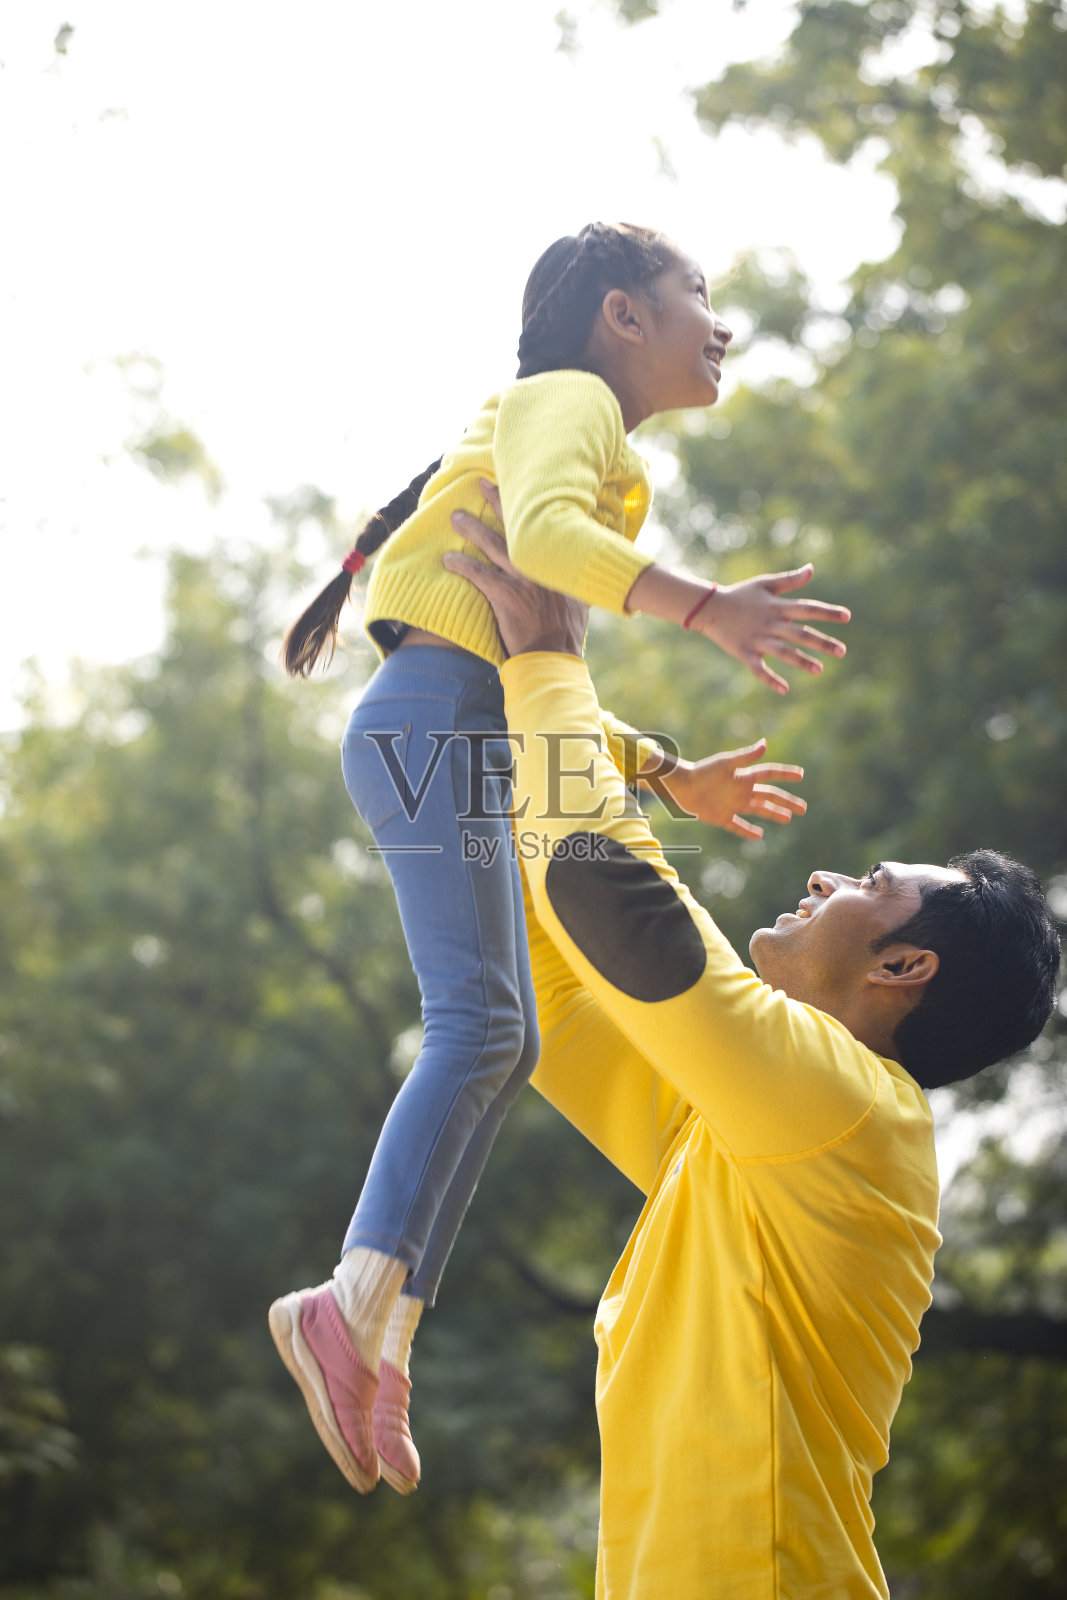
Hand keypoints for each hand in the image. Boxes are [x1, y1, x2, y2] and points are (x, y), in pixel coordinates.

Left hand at [444, 481, 588, 657]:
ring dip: (472, 528)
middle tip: (481, 482)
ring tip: (455, 516)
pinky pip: (478, 573)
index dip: (530, 505)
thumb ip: (576, 580)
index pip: (545, 525)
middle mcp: (542, 565)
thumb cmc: (566, 632)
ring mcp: (523, 578)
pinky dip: (461, 564)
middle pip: (516, 525)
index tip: (519, 486)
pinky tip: (447, 559)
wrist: (554, 656)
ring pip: (492, 544)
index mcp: (560, 562)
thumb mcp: (581, 598)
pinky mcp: (505, 595)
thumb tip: (586, 568)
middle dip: (497, 500)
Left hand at [643, 739, 805, 840]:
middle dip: (787, 801)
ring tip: (788, 819)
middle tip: (804, 808)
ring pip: (759, 810)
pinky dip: (748, 831)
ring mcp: (733, 804)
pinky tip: (759, 836)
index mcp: (744, 776)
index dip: (785, 773)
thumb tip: (765, 744)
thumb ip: (746, 756)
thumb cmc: (703, 772)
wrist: (681, 786)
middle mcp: (741, 790)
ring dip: (774, 814)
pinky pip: (738, 826)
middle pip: (769, 795)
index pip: (769, 773)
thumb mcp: (726, 763)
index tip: (801, 774)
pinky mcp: (722, 817)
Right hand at [692, 565, 849, 694]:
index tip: (847, 616)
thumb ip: (790, 580)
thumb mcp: (765, 584)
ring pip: (783, 652)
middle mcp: (770, 624)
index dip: (827, 612)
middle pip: (800, 634)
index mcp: (777, 607)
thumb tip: (811, 569)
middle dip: (822, 643)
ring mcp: (757, 640)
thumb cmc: (740, 594)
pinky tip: (785, 689)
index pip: (807, 608)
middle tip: (842, 652)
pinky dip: (770, 679)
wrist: (709, 608)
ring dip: (802, 661)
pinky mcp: (745, 653)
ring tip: (820, 670)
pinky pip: (758, 669)